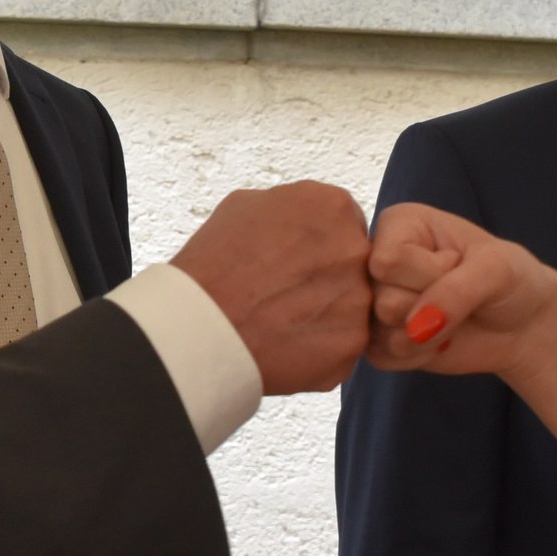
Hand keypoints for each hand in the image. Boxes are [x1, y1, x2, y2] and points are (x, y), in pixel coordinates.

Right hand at [170, 181, 371, 394]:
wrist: (198, 326)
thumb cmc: (213, 264)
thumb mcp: (247, 206)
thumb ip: (293, 207)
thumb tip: (309, 222)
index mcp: (333, 207)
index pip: (345, 224)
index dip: (318, 246)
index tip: (295, 262)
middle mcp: (356, 248)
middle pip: (354, 265)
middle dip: (328, 279)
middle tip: (288, 295)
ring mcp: (358, 298)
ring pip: (352, 307)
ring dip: (326, 315)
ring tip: (284, 323)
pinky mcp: (353, 343)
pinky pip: (344, 344)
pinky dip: (321, 349)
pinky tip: (288, 345)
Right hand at [367, 202, 556, 378]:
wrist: (522, 324)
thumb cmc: (510, 280)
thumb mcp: (495, 268)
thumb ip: (455, 290)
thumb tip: (415, 328)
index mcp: (397, 224)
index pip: (388, 260)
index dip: (429, 273)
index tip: (456, 264)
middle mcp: (377, 258)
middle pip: (382, 298)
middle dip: (430, 305)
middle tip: (455, 294)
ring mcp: (374, 301)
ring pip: (381, 331)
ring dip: (427, 335)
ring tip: (449, 317)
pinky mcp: (378, 340)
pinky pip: (381, 357)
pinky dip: (418, 356)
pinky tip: (438, 340)